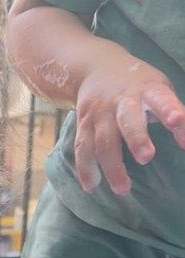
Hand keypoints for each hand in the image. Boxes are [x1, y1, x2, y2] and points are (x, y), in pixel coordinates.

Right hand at [74, 55, 184, 194]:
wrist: (96, 68)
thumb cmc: (137, 85)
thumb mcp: (159, 89)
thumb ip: (172, 113)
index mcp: (147, 89)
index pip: (160, 99)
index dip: (169, 110)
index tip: (178, 121)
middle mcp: (121, 100)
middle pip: (126, 120)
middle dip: (136, 138)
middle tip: (147, 158)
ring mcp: (99, 113)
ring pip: (103, 141)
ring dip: (112, 166)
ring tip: (123, 189)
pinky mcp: (83, 124)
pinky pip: (82, 148)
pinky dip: (86, 168)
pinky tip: (91, 186)